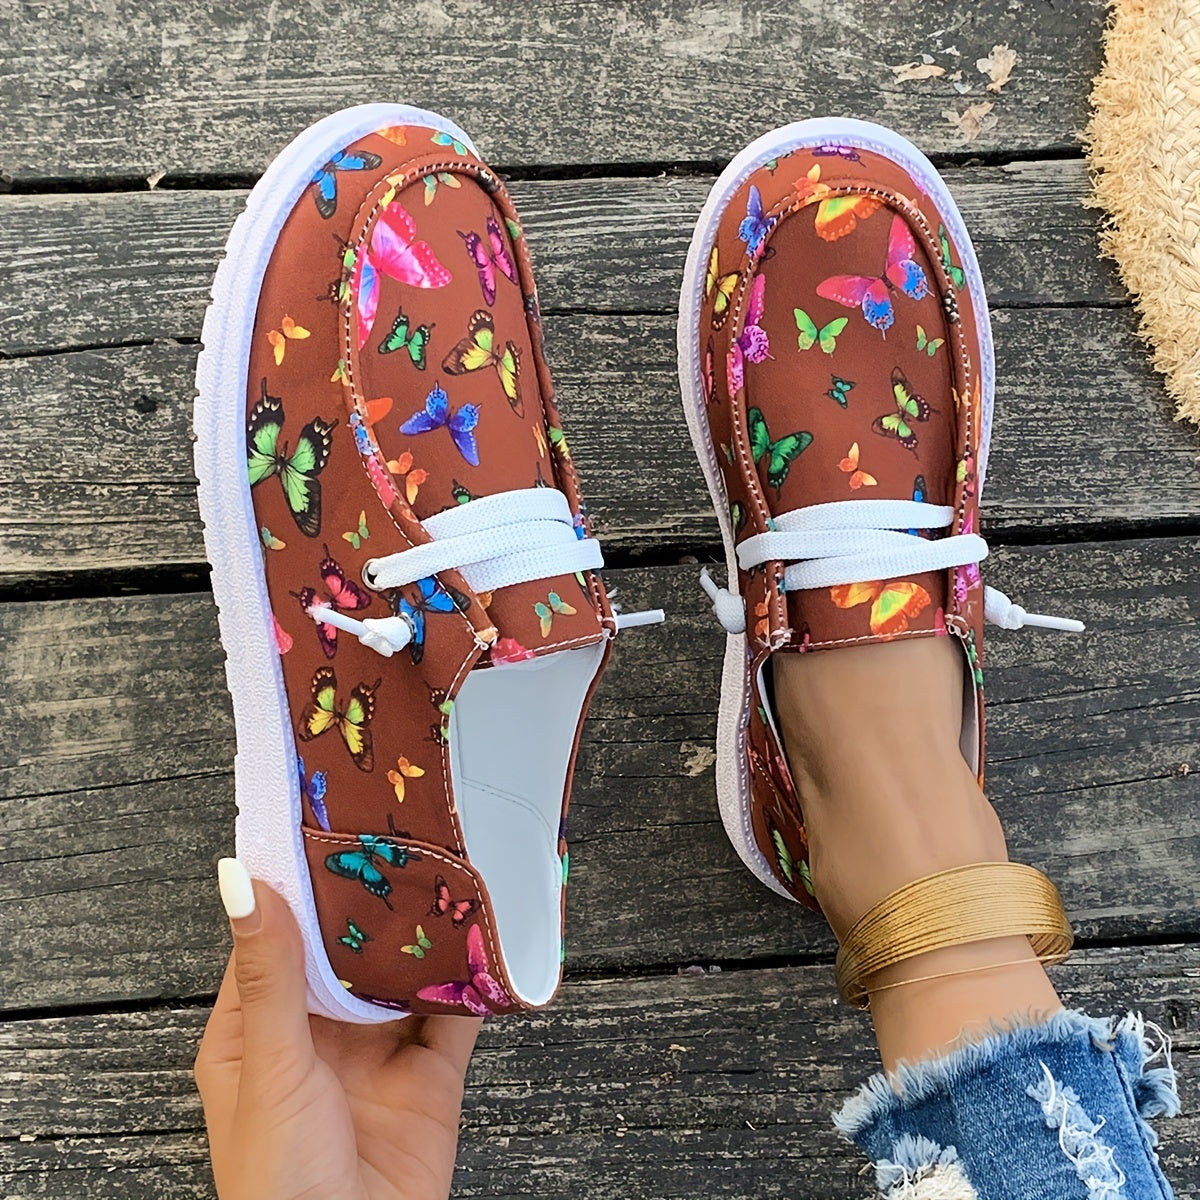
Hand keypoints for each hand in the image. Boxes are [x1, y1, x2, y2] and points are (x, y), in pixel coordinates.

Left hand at [195, 860, 480, 1199]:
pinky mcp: (429, 1077)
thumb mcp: (269, 1066)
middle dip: (373, 904)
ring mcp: (376, 1055)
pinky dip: (472, 980)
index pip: (278, 940)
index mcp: (258, 1032)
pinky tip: (483, 941)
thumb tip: (241, 881)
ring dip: (423, 936)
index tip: (325, 829)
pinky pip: (455, 1017)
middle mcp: (318, 1036)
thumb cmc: (277, 1185)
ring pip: (404, 976)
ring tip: (445, 874)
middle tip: (401, 837)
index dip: (299, 888)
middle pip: (348, 953)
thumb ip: (270, 974)